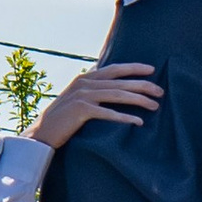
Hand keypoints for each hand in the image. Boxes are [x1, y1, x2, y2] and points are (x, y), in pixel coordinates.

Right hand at [30, 61, 161, 150]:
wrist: (41, 133)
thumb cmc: (61, 119)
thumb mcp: (76, 98)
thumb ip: (92, 90)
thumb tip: (110, 86)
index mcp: (85, 78)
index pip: (114, 69)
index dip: (134, 68)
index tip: (152, 70)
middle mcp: (84, 83)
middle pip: (120, 81)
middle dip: (143, 85)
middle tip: (160, 92)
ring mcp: (82, 96)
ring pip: (118, 95)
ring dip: (139, 100)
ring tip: (155, 106)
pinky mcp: (81, 110)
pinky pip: (108, 113)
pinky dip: (125, 117)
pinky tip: (138, 122)